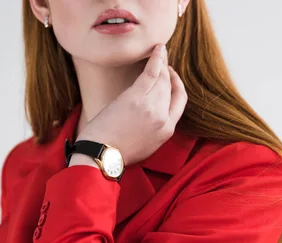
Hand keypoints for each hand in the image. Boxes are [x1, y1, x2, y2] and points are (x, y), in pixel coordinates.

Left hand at [76, 44, 187, 165]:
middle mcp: (163, 118)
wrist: (101, 154)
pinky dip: (156, 59)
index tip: (171, 79)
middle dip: (169, 73)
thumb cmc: (116, 151)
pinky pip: (152, 73)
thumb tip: (152, 114)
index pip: (179, 103)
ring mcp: (152, 107)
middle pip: (171, 88)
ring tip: (160, 52)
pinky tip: (157, 50)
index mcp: (167, 131)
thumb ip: (154, 129)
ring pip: (163, 79)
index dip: (177, 87)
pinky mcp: (137, 98)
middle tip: (163, 63)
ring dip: (163, 62)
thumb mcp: (145, 146)